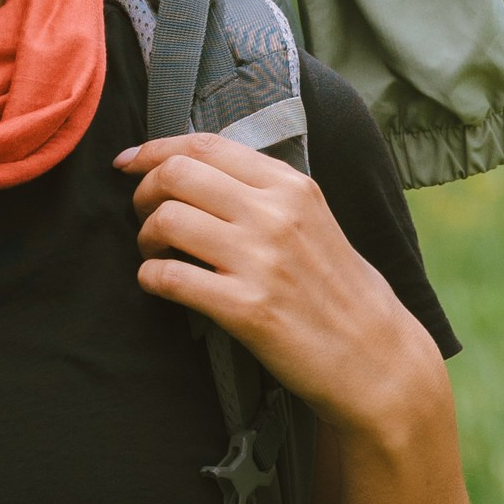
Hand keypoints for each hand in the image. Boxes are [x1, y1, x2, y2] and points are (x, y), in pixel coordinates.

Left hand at [117, 133, 442, 451]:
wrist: (376, 358)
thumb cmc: (340, 291)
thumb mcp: (315, 220)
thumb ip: (266, 192)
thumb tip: (199, 170)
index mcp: (292, 187)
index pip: (205, 145)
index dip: (154, 150)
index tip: (127, 163)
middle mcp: (276, 215)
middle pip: (176, 175)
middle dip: (143, 192)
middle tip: (142, 215)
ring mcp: (261, 261)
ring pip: (167, 220)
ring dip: (145, 237)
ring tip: (155, 253)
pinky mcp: (247, 308)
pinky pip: (170, 277)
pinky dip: (150, 277)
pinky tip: (158, 284)